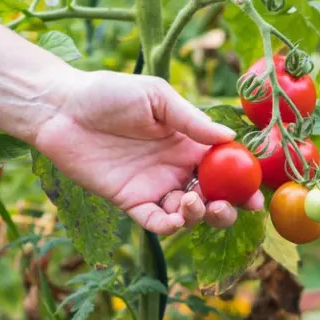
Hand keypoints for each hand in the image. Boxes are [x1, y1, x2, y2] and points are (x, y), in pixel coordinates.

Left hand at [34, 70, 263, 234]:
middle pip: (212, 197)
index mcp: (189, 143)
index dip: (243, 182)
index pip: (225, 167)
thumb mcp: (157, 97)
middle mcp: (175, 168)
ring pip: (187, 215)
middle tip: (228, 206)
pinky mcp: (130, 202)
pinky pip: (155, 223)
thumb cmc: (109, 93)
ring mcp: (154, 187)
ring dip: (199, 216)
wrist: (63, 108)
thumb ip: (191, 120)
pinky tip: (177, 218)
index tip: (256, 193)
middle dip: (227, 208)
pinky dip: (170, 226)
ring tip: (194, 202)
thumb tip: (229, 137)